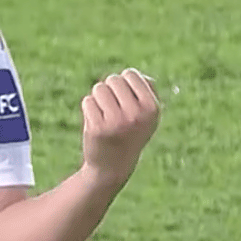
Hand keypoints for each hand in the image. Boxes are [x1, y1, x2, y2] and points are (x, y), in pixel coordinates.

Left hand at [80, 68, 160, 185]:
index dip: (124, 83)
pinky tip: (97, 124)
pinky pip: (88, 101)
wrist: (113, 166)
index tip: (126, 99)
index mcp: (152, 108)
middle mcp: (137, 114)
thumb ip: (146, 91)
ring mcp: (117, 121)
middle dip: (110, 90)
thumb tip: (134, 74)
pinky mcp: (98, 127)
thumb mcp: (147, 115)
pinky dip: (89, 109)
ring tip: (106, 116)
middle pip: (113, 79)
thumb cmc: (130, 134)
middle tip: (114, 110)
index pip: (131, 74)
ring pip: (99, 89)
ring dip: (98, 99)